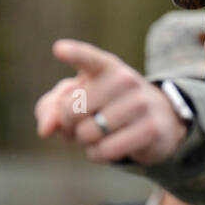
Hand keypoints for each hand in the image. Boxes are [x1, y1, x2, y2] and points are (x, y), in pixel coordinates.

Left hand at [34, 39, 187, 165]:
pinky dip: (97, 154)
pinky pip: (104, 151)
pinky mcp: (149, 129)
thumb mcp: (78, 99)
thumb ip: (51, 109)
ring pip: (86, 134)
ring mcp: (139, 104)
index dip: (74, 54)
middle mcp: (124, 80)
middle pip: (70, 111)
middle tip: (83, 121)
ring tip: (100, 132)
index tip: (58, 49)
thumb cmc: (106, 105)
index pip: (89, 59)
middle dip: (68, 124)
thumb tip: (45, 131)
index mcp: (105, 66)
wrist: (159, 118)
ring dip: (85, 141)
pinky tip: (109, 145)